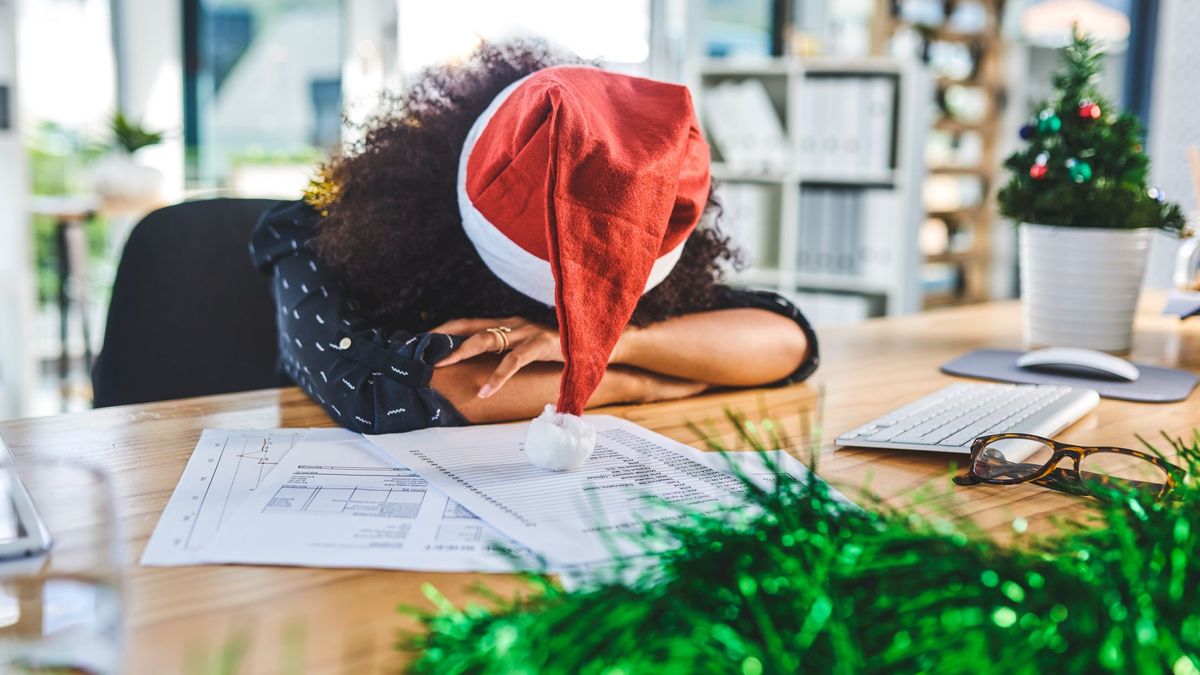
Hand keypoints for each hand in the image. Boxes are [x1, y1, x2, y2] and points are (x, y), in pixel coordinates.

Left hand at [432, 317, 562, 397]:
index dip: (445, 330)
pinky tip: (484, 391)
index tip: (422, 341)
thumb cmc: (557, 350)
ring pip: (486, 339)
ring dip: (461, 351)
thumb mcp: (526, 349)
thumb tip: (480, 366)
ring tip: (441, 365)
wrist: (591, 344)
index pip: (468, 323)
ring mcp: (526, 332)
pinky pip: (513, 361)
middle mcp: (513, 324)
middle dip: (444, 339)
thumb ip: (506, 352)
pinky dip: (496, 377)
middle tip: (422, 353)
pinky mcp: (540, 344)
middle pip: (470, 327)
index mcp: (507, 324)